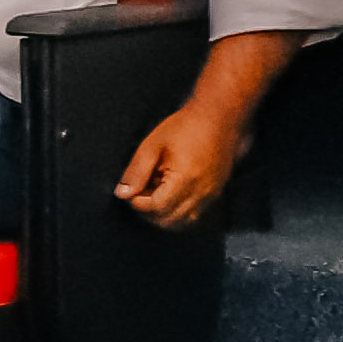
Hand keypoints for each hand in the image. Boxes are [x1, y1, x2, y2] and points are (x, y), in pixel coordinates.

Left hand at [113, 95, 249, 229]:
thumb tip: (122, 194)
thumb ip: (136, 172)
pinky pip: (194, 216)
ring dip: (162, 215)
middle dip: (148, 212)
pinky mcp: (215, 195)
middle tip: (140, 192)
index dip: (138, 203)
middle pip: (168, 221)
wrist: (219, 118)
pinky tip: (170, 193)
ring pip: (182, 223)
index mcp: (185, 179)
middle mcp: (201, 193)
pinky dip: (177, 212)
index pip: (156, 208)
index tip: (131, 190)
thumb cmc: (185, 127)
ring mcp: (211, 196)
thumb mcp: (152, 145)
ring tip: (155, 192)